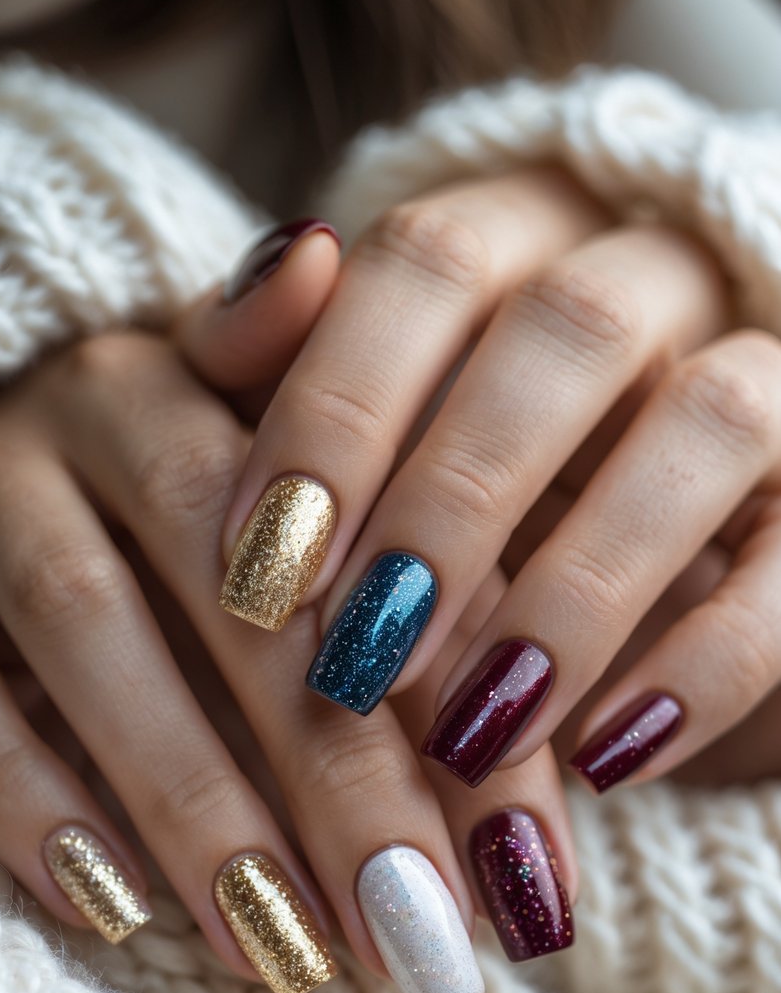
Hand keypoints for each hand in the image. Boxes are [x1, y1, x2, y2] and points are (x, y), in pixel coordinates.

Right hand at [0, 221, 576, 992]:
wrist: (62, 440)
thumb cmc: (244, 488)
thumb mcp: (345, 494)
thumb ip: (423, 536)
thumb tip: (552, 603)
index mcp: (256, 377)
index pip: (378, 535)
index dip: (458, 696)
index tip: (524, 861)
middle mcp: (114, 405)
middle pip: (239, 586)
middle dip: (338, 776)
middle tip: (419, 933)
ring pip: (90, 630)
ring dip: (192, 801)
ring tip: (285, 950)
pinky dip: (28, 799)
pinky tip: (113, 908)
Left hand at [219, 166, 780, 798]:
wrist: (642, 548)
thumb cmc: (452, 474)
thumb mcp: (358, 424)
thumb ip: (293, 354)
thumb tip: (285, 268)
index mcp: (523, 234)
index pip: (430, 259)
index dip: (337, 407)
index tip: (261, 562)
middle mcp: (653, 278)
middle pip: (564, 332)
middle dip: (446, 505)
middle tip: (356, 660)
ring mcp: (762, 375)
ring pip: (705, 426)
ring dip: (573, 593)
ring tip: (473, 732)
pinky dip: (704, 668)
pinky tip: (603, 759)